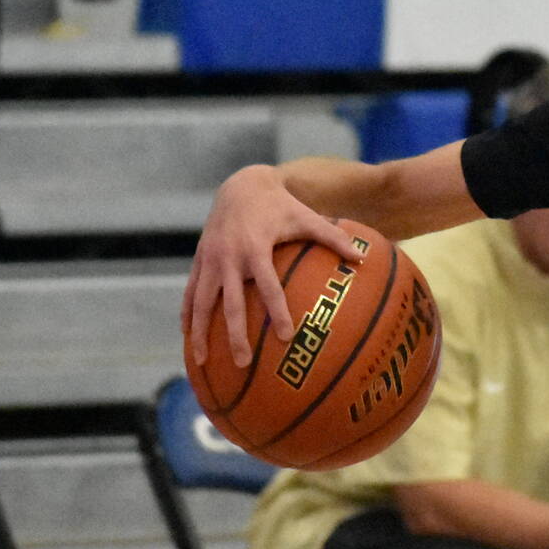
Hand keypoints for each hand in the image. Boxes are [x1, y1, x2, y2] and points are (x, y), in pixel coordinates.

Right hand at [183, 165, 362, 368]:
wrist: (241, 185)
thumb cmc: (280, 205)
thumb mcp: (306, 217)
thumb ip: (333, 237)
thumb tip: (362, 257)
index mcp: (256, 249)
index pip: (268, 287)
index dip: (278, 312)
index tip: (286, 336)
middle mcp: (229, 257)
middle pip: (231, 303)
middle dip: (235, 334)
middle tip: (242, 363)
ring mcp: (210, 260)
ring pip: (201, 302)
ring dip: (201, 332)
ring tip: (201, 361)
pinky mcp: (199, 259)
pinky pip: (190, 291)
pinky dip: (186, 314)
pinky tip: (186, 336)